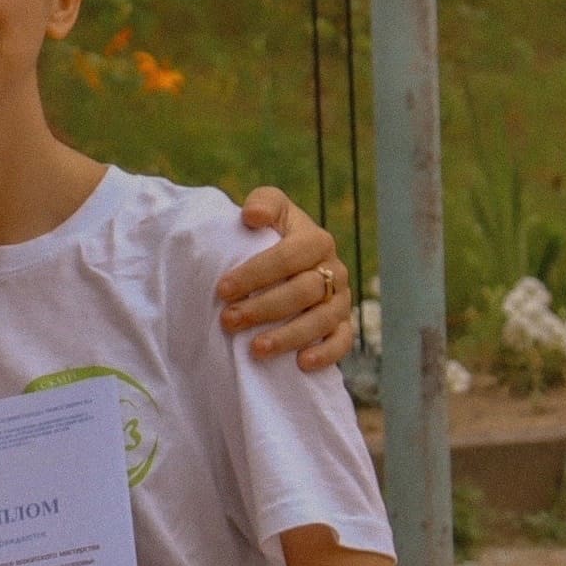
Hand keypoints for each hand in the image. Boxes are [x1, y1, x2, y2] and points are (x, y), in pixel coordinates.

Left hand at [221, 187, 354, 369]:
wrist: (287, 257)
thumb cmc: (270, 232)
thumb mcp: (268, 207)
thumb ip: (264, 203)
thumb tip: (252, 215)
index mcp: (316, 240)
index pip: (289, 256)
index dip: (256, 273)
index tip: (222, 290)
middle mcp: (333, 269)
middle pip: (303, 291)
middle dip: (263, 308)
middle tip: (229, 320)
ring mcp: (340, 298)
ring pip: (322, 320)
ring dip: (289, 336)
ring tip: (256, 349)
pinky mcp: (343, 323)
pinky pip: (343, 341)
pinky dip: (326, 353)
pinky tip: (301, 363)